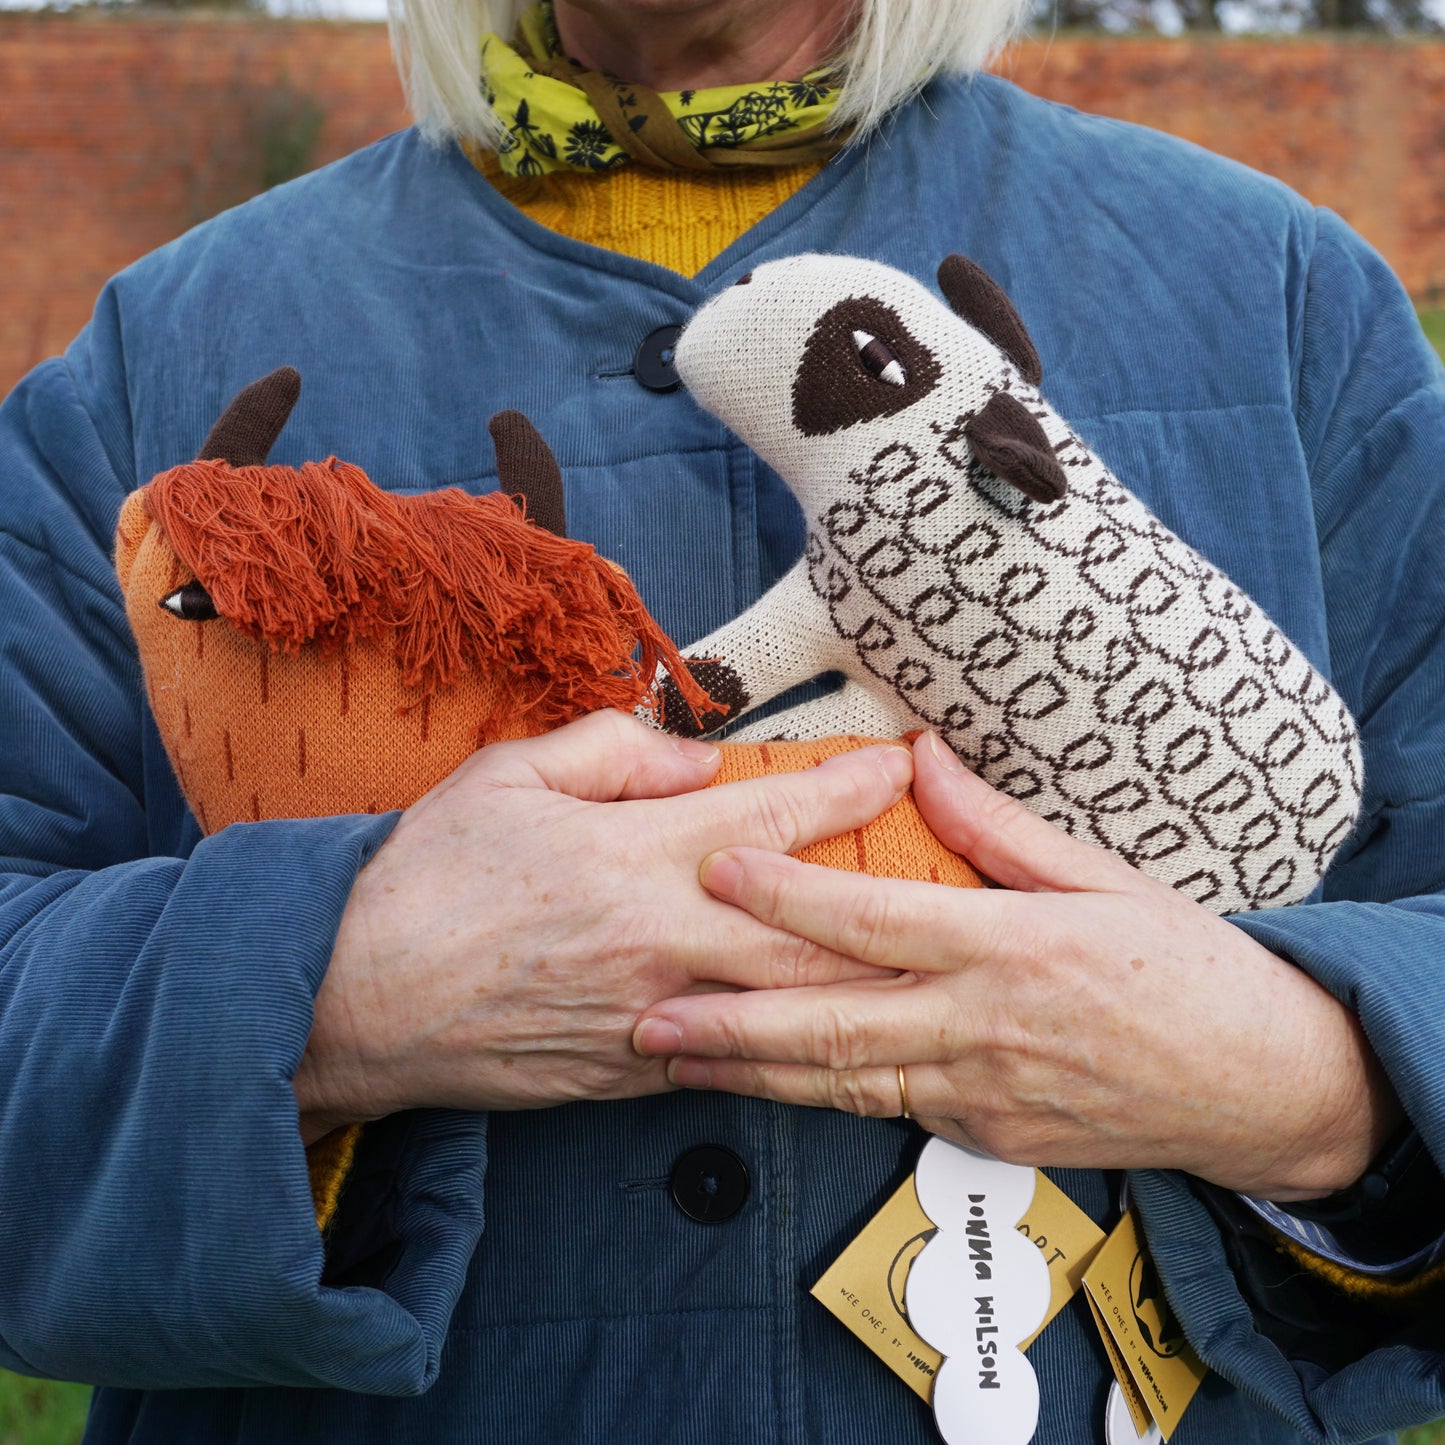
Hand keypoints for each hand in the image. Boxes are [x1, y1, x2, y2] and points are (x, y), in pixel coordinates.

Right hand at [292, 711, 913, 1142]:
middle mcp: (665, 941)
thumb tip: (694, 764)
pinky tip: (829, 1022)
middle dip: (893, 891)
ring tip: (921, 952)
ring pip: (794, 1003)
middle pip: (815, 922)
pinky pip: (736, 1055)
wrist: (357, 997)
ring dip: (865, 978)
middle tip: (948, 863)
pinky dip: (789, 1035)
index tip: (898, 762)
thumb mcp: (510, 774)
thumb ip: (614, 752)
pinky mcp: (637, 1074)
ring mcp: (659, 1018)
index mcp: (637, 856)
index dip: (850, 785)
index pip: (776, 815)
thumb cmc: (429, 876)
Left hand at [634, 732, 1399, 1199]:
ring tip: (674, 1059)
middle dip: (731, 1024)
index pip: (875, 921)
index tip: (716, 870)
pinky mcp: (988, 1137)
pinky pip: (890, 1107)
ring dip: (753, 1074)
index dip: (788, 897)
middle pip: (834, 1026)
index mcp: (1012, 948)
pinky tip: (763, 1081)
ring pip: (845, 1084)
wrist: (1261, 1084)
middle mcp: (985, 1028)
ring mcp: (983, 1095)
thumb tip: (920, 760)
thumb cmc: (1187, 966)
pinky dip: (821, 1093)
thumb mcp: (1103, 878)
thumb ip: (997, 827)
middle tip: (646, 1013)